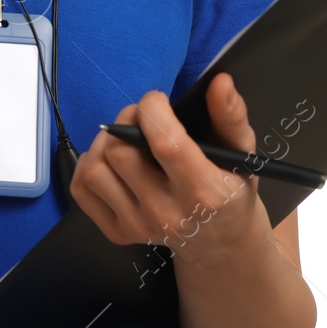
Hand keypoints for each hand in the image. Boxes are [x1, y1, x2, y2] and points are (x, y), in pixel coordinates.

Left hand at [70, 74, 272, 269]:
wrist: (220, 245)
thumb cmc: (231, 192)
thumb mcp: (244, 154)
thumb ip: (232, 116)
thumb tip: (220, 82)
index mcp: (205, 193)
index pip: (164, 142)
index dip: (152, 109)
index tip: (158, 100)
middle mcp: (168, 215)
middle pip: (121, 152)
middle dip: (126, 119)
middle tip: (141, 117)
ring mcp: (139, 226)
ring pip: (96, 169)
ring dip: (104, 141)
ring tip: (126, 136)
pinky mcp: (119, 233)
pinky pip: (82, 190)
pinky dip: (88, 165)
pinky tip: (111, 160)